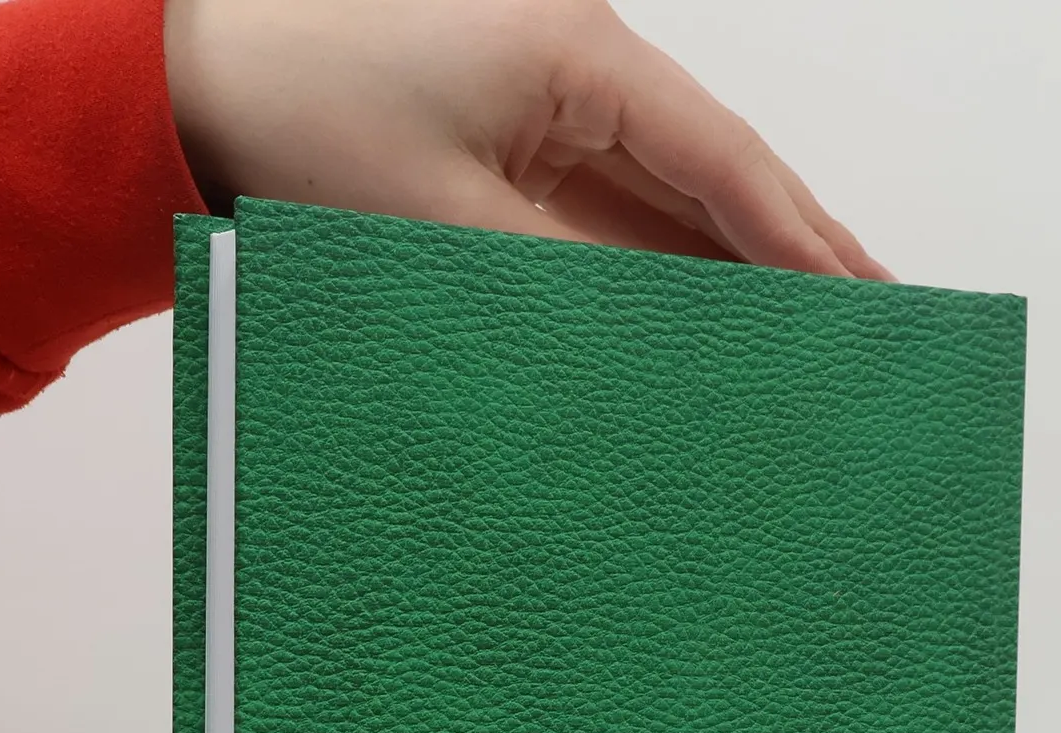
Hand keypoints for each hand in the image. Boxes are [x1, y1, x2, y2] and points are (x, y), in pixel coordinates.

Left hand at [162, 0, 891, 277]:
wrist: (184, 82)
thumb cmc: (294, 119)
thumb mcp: (443, 225)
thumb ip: (570, 288)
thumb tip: (668, 350)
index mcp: (578, 54)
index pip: (725, 160)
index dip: (802, 241)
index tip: (869, 305)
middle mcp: (579, 65)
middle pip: (716, 174)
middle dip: (793, 254)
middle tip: (877, 329)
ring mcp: (549, 104)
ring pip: (670, 198)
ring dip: (731, 271)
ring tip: (810, 346)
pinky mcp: (514, 144)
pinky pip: (611, 215)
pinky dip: (660, 272)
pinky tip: (702, 329)